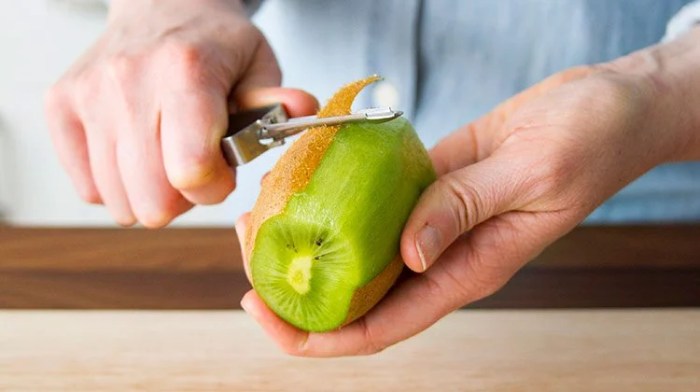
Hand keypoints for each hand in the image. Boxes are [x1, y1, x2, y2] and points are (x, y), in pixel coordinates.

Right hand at [45, 0, 316, 226]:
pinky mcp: (60, 106)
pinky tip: (138, 152)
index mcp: (186, 70)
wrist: (161, 6)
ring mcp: (89, 94)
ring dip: (152, 194)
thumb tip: (303, 110)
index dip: (214, 187)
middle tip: (196, 167)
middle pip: (152, 200)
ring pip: (119, 202)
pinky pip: (90, 189)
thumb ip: (277, 102)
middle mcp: (128, 80)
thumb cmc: (213, 45)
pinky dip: (118, 184)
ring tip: (167, 156)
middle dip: (184, 198)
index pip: (190, 170)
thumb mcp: (258, 65)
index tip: (223, 172)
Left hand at [236, 60, 684, 355]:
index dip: (322, 335)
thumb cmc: (588, 141)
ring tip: (258, 220)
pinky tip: (303, 183)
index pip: (384, 325)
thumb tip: (408, 253)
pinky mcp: (428, 184)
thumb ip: (465, 209)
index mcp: (469, 269)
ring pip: (359, 248)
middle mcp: (442, 255)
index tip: (268, 319)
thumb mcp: (532, 173)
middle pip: (358, 294)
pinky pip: (373, 200)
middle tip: (245, 254)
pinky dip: (336, 199)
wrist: (605, 107)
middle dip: (298, 289)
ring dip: (309, 241)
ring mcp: (433, 219)